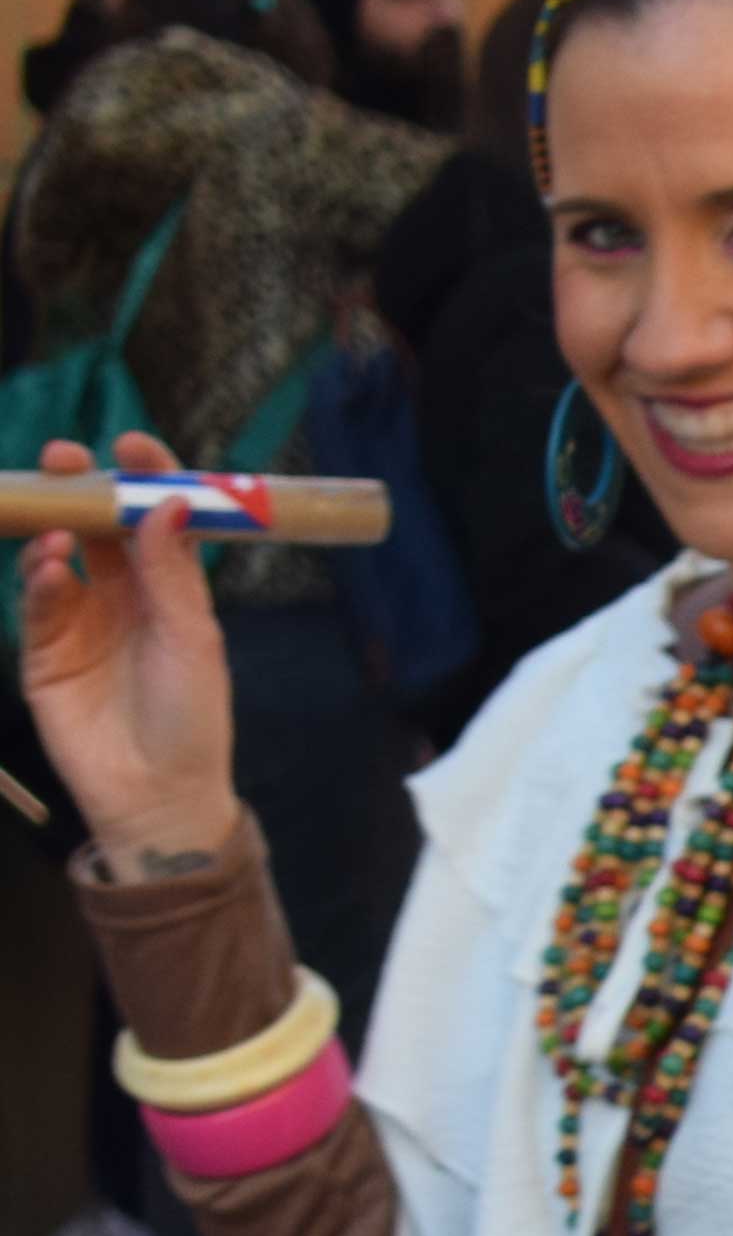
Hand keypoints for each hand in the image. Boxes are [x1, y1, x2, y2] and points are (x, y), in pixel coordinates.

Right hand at [14, 432, 239, 867]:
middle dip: (82, 487)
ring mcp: (80, 618)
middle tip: (68, 459)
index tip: (134, 445)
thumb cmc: (192, 718)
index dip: (145, 478)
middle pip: (97, 525)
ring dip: (56, 530)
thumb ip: (174, 575)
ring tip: (62, 531)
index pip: (156, 519)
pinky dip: (38, 576)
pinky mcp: (43, 648)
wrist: (155, 790)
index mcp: (171, 588)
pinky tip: (49, 567)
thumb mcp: (192, 641)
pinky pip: (36, 599)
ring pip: (59, 553)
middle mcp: (123, 595)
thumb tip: (170, 504)